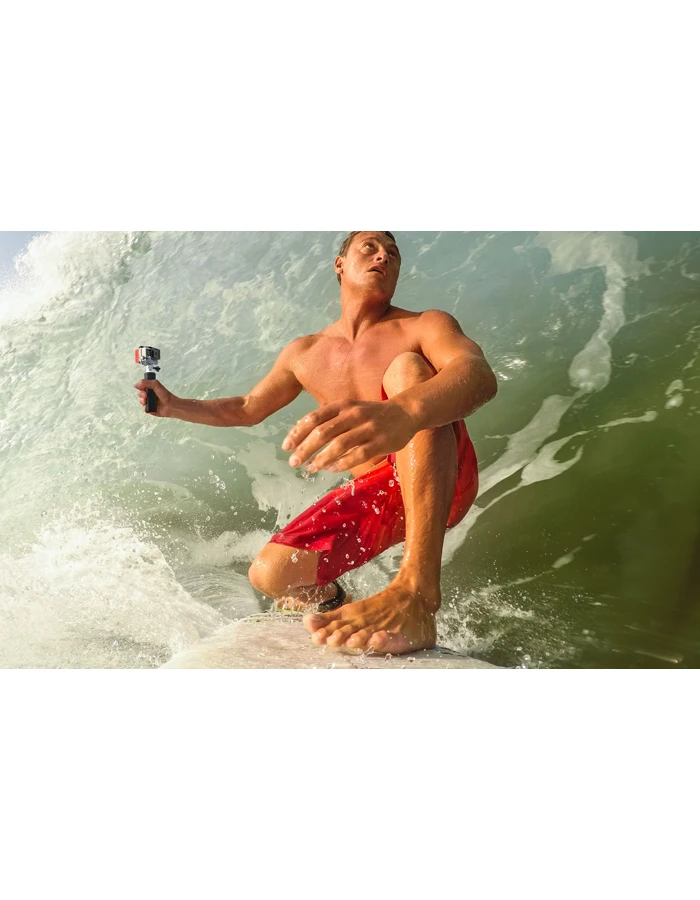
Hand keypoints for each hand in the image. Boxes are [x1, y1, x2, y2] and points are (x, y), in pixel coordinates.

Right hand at [133, 379, 174, 416]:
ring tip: (148, 402)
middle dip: (141, 395)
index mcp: (151, 388)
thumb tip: (136, 384)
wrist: (171, 406)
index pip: (141, 387)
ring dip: (143, 401)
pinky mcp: (150, 409)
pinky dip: (146, 408)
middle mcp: (149, 395)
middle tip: (146, 396)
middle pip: (140, 394)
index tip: (143, 389)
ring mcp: (149, 402)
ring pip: (141, 401)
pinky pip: (144, 408)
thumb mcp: (156, 385)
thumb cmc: (166, 395)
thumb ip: (146, 383)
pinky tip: (150, 407)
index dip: (141, 388)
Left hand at [282, 399, 417, 472]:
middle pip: (323, 433)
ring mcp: (368, 428)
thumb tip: (301, 433)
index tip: (286, 446)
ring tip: (310, 468)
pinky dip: (341, 463)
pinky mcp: (380, 442)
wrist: (406, 412)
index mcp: (343, 405)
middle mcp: (353, 414)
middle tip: (293, 462)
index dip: (298, 432)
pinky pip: (357, 455)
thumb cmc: (372, 413)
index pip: (314, 418)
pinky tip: (331, 469)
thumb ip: (328, 419)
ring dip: (321, 458)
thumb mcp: (349, 408)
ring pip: (339, 445)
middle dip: (304, 448)